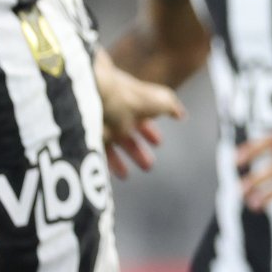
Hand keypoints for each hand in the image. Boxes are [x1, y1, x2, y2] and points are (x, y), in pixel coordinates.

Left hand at [95, 51, 185, 178]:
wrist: (100, 95)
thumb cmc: (133, 98)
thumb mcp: (160, 101)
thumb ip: (171, 107)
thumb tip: (181, 114)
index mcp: (135, 106)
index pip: (144, 120)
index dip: (151, 131)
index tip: (159, 143)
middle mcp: (119, 117)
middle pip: (128, 137)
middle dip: (138, 151)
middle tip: (149, 166)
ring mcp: (104, 127)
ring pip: (113, 148)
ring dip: (121, 161)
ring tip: (127, 175)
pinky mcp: (90, 137)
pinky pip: (98, 154)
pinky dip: (106, 164)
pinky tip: (112, 174)